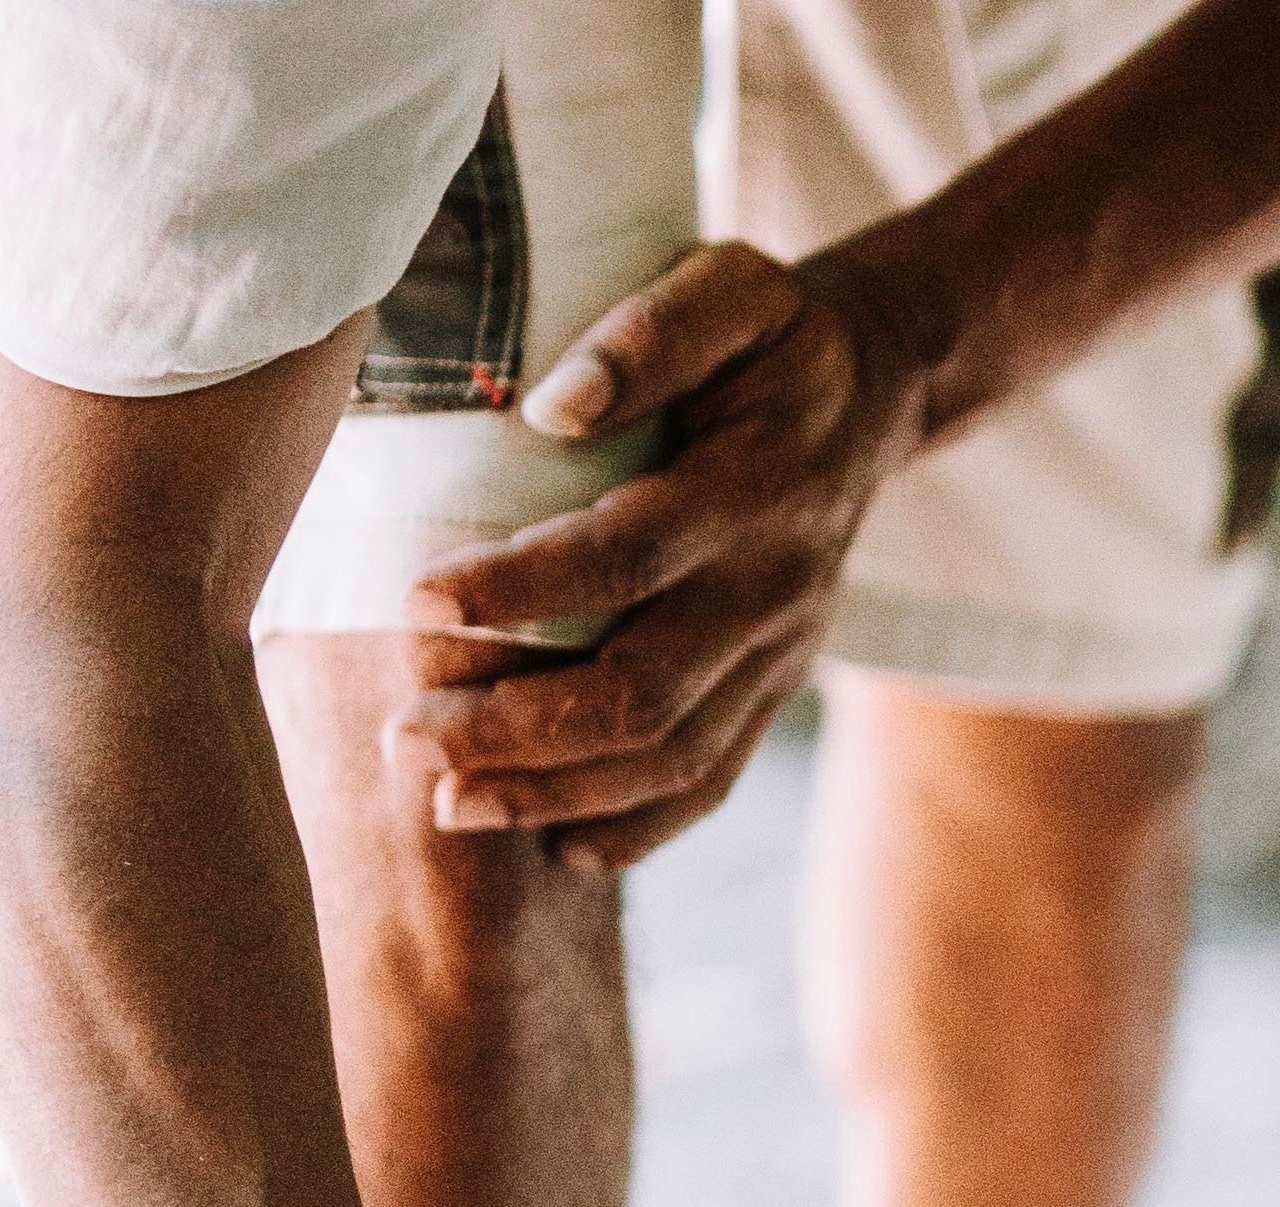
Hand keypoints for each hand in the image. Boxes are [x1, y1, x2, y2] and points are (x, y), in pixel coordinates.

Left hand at [394, 241, 937, 872]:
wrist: (871, 405)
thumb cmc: (768, 340)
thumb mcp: (729, 288)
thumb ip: (648, 334)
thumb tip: (549, 408)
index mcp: (752, 490)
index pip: (627, 555)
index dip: (524, 587)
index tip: (416, 603)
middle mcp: (770, 591)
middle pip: (641, 692)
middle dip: (517, 729)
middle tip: (407, 740)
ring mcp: (777, 658)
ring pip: (669, 759)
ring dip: (554, 794)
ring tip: (451, 806)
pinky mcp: (773, 697)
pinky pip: (708, 785)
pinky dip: (631, 828)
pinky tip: (554, 846)